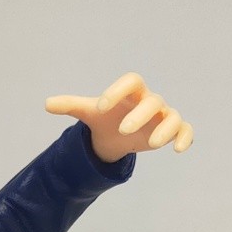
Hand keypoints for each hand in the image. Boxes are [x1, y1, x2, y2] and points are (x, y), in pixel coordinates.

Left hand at [45, 72, 193, 163]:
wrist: (117, 132)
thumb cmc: (106, 117)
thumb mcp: (89, 112)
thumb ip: (70, 105)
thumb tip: (46, 104)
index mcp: (130, 92)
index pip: (131, 81)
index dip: (118, 90)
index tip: (101, 106)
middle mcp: (149, 101)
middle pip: (151, 101)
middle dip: (139, 115)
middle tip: (122, 130)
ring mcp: (162, 115)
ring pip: (172, 117)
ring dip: (165, 129)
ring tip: (153, 144)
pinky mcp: (171, 130)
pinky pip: (184, 130)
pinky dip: (185, 137)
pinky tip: (177, 150)